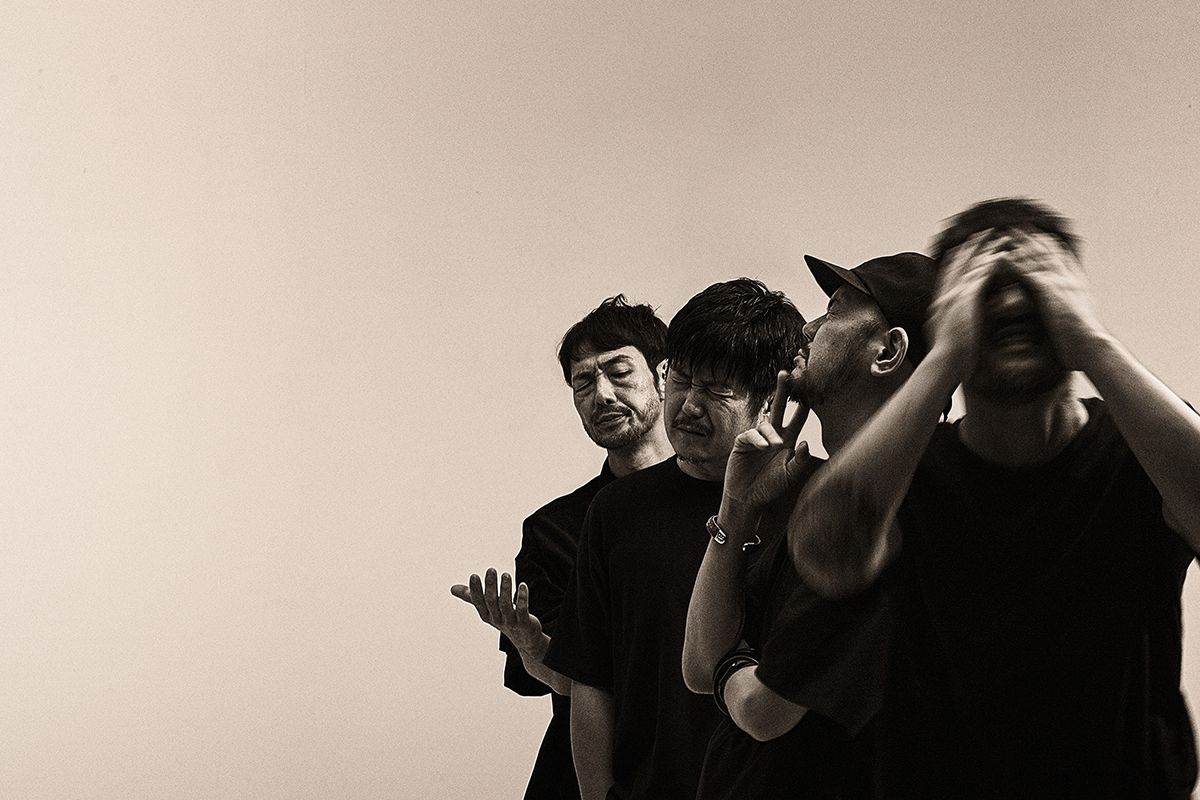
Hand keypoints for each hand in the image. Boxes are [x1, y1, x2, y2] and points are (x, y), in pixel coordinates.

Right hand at [450, 568, 544, 654]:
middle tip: (491, 569)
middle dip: (490, 585)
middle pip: (491, 602)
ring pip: (506, 605)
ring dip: (505, 589)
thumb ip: (471, 597)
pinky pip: (522, 610)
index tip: (474, 575)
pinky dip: (522, 598)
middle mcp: (496, 619)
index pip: (478, 602)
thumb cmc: (503, 618)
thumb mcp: (487, 608)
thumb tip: (452, 589)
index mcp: (486, 614)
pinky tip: (523, 585)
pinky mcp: (524, 623)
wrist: (524, 639)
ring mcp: (510, 622)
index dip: (476, 590)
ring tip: (506, 574)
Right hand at [721, 371, 810, 522]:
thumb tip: (806, 443)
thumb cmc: (771, 487)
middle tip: (786, 373)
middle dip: (782, 390)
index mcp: (789, 440)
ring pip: (766, 424)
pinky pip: (751, 434)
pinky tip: (762, 447)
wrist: (747, 498)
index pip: (799, 417)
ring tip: (776, 446)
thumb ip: (800, 461)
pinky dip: (758, 439)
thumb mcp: (789, 476)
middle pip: (780, 407)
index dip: (804, 404)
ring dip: (772, 434)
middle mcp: (774, 435)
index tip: (811, 387)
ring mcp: (757, 437)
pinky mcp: (743, 442)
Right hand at [926, 231, 1004, 378]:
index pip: (948, 274)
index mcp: (939, 303)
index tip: (965, 247)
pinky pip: (980, 274)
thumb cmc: (947, 357)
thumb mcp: (945, 335)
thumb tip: (955, 323)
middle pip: (958, 263)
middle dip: (971, 246)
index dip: (958, 258)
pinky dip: (991, 262)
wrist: (943, 363)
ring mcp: (953, 295)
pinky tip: (1003, 253)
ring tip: (999, 236)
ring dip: (985, 249)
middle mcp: (944, 295)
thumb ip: (950, 323)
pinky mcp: (965, 299)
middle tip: (982, 232)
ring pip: (971, 265)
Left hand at [1004, 229, 1107, 368]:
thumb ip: (1070, 307)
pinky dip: (1015, 263)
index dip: (1050, 246)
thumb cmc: (1084, 341)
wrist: (1090, 346)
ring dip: (1022, 243)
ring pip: (1038, 257)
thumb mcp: (1079, 318)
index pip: (1062, 259)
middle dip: (1034, 237)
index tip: (1040, 234)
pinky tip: (1002, 256)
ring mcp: (1060, 283)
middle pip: (1049, 252)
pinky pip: (1028, 272)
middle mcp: (1069, 279)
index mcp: (1076, 285)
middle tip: (1020, 225)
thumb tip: (1066, 307)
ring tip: (1006, 231)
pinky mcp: (1049, 291)